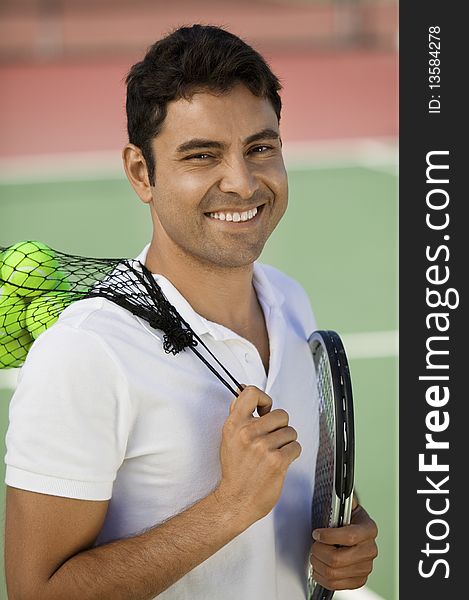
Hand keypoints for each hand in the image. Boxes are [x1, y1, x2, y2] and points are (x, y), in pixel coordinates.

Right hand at [214, 385, 301, 527]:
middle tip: (272, 438)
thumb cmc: (235, 470)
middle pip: (280, 414)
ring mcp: (263, 447)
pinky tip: (280, 461)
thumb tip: (243, 393)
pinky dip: (292, 454)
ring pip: (291, 431)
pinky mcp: (277, 461)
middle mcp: (248, 433)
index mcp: (234, 425)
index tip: (264, 410)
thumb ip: (238, 416)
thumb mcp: (228, 438)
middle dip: (280, 426)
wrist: (236, 500)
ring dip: (286, 442)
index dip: (264, 399)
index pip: (251, 393)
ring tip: (274, 452)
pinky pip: (296, 446)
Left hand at [310, 503, 377, 590]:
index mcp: (369, 529)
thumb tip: (335, 486)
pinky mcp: (358, 580)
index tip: (316, 533)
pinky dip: (321, 577)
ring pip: (333, 573)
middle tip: (313, 545)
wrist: (354, 531)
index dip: (329, 536)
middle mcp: (370, 550)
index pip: (349, 536)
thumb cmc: (345, 518)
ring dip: (317, 564)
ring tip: (315, 555)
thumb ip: (340, 498)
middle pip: (338, 559)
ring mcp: (365, 567)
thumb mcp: (345, 504)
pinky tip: (319, 566)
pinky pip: (335, 585)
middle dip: (318, 552)